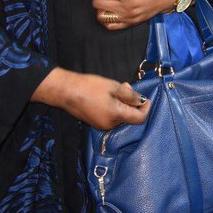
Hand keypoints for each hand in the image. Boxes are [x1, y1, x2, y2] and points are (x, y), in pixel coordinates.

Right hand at [32, 67, 148, 129]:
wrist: (66, 92)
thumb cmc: (90, 87)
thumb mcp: (114, 87)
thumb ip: (130, 95)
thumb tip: (142, 101)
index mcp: (116, 116)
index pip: (140, 118)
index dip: (146, 108)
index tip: (145, 98)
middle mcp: (110, 125)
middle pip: (130, 117)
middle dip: (133, 102)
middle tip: (126, 87)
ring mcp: (101, 125)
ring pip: (120, 116)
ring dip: (123, 104)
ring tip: (116, 89)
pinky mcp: (95, 122)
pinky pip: (111, 117)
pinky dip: (115, 107)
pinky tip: (108, 96)